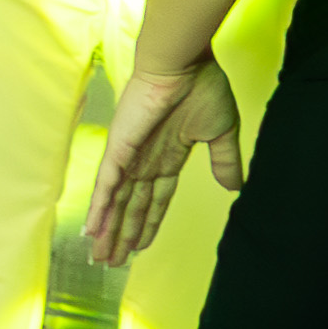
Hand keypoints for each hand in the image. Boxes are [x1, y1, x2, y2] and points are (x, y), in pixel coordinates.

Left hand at [84, 57, 244, 264]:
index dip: (146, 226)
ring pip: (116, 204)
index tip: (138, 249)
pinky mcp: (118, 149)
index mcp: (167, 159)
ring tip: (101, 256)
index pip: (154, 202)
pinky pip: (106, 184)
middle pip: (131, 209)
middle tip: (110, 263)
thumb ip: (224, 161)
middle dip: (123, 237)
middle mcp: (144, 163)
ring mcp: (129, 157)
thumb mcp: (220, 132)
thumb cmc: (201, 89)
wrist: (184, 65)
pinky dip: (99, 207)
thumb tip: (235, 188)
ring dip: (109, 231)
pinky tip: (92, 228)